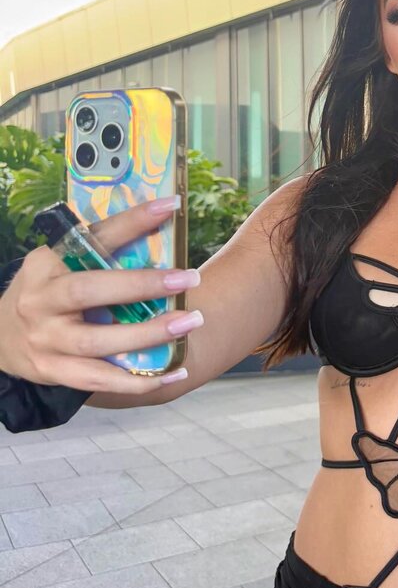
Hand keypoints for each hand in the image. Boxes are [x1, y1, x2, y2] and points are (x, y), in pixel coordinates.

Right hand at [0, 200, 199, 394]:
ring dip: (148, 334)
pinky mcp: (52, 371)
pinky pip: (99, 380)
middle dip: (141, 285)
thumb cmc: (47, 292)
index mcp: (46, 264)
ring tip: (189, 322)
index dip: (132, 221)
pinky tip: (173, 374)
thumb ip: (100, 250)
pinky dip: (137, 382)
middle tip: (188, 278)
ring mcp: (44, 339)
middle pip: (89, 291)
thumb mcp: (60, 263)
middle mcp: (40, 300)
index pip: (93, 237)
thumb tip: (160, 223)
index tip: (170, 206)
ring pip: (98, 341)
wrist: (0, 338)